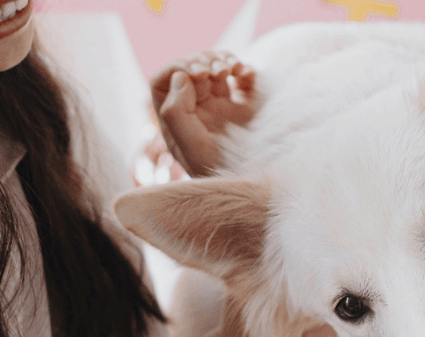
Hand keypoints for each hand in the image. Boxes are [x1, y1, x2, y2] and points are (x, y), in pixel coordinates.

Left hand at [150, 50, 255, 177]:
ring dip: (223, 60)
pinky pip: (241, 79)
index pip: (164, 82)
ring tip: (234, 69)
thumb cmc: (223, 173)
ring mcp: (222, 108)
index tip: (199, 73)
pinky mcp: (245, 108)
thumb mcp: (193, 149)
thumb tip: (180, 78)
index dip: (178, 67)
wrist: (260, 187)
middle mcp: (196, 111)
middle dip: (204, 61)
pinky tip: (247, 75)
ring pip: (215, 69)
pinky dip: (245, 70)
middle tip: (220, 72)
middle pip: (190, 69)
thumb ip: (176, 114)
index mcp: (177, 120)